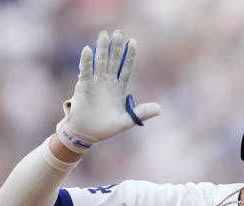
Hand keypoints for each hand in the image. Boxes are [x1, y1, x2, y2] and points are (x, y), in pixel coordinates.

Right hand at [55, 29, 160, 151]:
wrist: (87, 134)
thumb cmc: (106, 127)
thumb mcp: (127, 120)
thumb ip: (141, 112)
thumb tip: (159, 109)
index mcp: (119, 89)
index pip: (126, 68)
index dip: (130, 56)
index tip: (133, 42)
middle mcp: (107, 82)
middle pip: (113, 61)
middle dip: (116, 47)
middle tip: (119, 32)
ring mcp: (95, 83)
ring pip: (100, 62)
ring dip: (102, 49)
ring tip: (105, 34)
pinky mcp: (83, 86)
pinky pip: (85, 71)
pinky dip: (86, 61)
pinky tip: (88, 49)